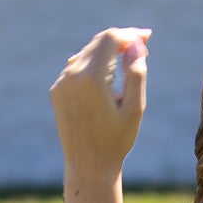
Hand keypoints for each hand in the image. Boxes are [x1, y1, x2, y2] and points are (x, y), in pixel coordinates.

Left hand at [50, 27, 149, 178]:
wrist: (88, 167)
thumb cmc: (116, 141)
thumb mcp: (135, 108)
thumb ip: (137, 73)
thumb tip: (136, 45)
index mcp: (92, 77)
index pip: (110, 38)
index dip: (130, 34)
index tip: (146, 37)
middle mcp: (72, 75)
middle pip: (98, 42)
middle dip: (119, 42)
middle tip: (141, 48)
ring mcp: (60, 83)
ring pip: (87, 54)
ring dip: (107, 54)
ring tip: (127, 64)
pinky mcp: (56, 91)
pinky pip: (76, 69)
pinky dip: (93, 67)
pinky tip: (107, 79)